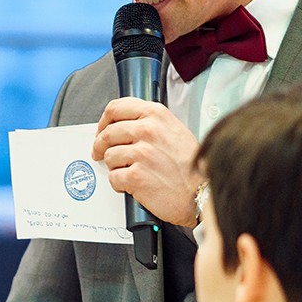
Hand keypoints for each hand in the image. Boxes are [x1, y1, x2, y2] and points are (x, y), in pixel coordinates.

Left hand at [92, 97, 201, 225]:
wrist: (201, 193)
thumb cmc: (190, 165)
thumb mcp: (174, 130)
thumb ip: (149, 122)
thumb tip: (123, 124)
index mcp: (156, 115)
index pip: (116, 108)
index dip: (104, 121)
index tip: (101, 129)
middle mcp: (148, 131)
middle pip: (107, 133)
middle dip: (100, 146)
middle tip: (101, 153)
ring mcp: (142, 153)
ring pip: (108, 156)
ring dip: (114, 166)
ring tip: (129, 171)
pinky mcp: (136, 176)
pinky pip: (113, 177)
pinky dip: (119, 184)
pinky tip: (133, 184)